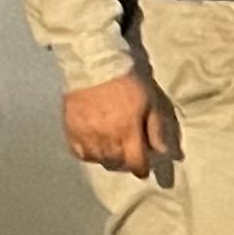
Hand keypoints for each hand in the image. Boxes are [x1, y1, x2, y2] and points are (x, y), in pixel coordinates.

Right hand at [61, 70, 175, 178]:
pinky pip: (79, 153)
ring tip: (112, 151)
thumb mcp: (150, 102)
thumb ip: (155, 129)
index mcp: (127, 132)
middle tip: (128, 156)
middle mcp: (106, 139)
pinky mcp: (71, 130)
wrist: (94, 65)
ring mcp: (86, 136)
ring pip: (98, 160)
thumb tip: (162, 151)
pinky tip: (94, 146)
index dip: (141, 169)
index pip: (135, 163)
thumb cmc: (127, 82)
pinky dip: (88, 154)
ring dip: (108, 159)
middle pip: (116, 164)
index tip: (143, 170)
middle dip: (125, 163)